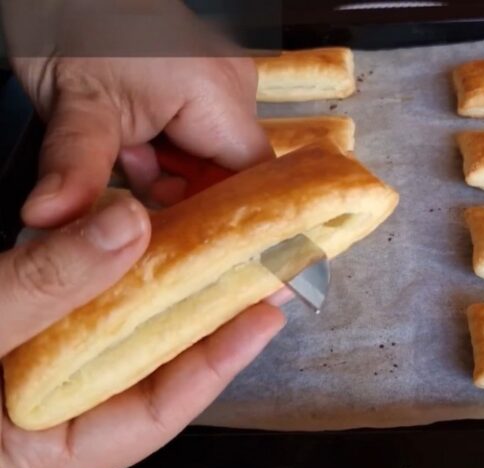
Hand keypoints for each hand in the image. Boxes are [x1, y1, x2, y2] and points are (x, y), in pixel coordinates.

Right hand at [0, 194, 284, 467]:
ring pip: (121, 340)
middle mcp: (51, 415)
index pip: (155, 417)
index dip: (213, 366)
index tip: (260, 318)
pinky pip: (86, 309)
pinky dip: (116, 277)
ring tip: (223, 259)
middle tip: (260, 279)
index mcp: (42, 448)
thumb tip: (129, 230)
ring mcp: (38, 374)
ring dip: (168, 297)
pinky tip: (148, 245)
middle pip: (149, 375)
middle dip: (206, 327)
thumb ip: (45, 282)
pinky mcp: (26, 334)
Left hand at [11, 0, 272, 225]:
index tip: (201, 251)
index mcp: (217, 95)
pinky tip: (139, 146)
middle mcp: (233, 89)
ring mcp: (222, 87)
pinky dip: (170, 159)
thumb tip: (51, 219)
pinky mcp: (206, 88)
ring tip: (132, 155)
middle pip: (233, 179)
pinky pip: (202, 145)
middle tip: (136, 179)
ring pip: (214, 166)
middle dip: (184, 197)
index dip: (233, 223)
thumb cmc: (73, 24)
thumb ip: (74, 172)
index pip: (254, 184)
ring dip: (173, 179)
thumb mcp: (75, 109)